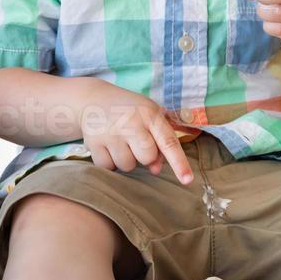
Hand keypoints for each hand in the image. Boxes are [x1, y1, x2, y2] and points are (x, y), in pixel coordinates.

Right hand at [78, 79, 192, 182]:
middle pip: (147, 158)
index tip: (187, 180)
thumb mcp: (150, 116)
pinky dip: (109, 161)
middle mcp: (130, 122)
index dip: (179, 163)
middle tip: (136, 141)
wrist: (93, 98)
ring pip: (127, 165)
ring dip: (126, 159)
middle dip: (145, 156)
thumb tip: (156, 170)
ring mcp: (110, 132)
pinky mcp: (93, 142)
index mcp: (150, 114)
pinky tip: (107, 145)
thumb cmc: (130, 111)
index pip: (168, 142)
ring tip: (120, 141)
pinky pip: (108, 167)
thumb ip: (160, 141)